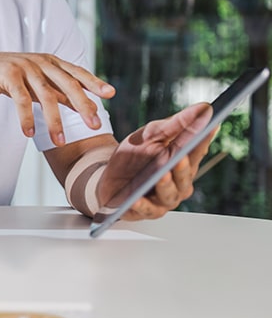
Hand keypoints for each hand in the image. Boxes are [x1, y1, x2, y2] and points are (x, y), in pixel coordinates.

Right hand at [0, 53, 115, 146]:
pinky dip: (26, 117)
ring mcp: (25, 67)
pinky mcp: (8, 75)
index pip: (78, 73)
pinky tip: (29, 133)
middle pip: (67, 84)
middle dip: (83, 105)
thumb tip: (87, 106)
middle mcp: (41, 62)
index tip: (111, 94)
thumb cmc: (11, 77)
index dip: (94, 83)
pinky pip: (21, 99)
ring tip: (60, 141)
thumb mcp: (39, 84)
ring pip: (46, 96)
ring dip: (54, 121)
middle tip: (95, 125)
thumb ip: (61, 92)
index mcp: (52, 62)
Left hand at [98, 103, 214, 220]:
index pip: (196, 149)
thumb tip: (203, 108)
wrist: (108, 176)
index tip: (210, 126)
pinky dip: (143, 205)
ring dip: (166, 185)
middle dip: (183, 167)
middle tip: (180, 158)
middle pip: (185, 175)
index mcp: (183, 160)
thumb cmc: (135, 155)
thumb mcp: (150, 135)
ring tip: (161, 176)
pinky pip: (148, 209)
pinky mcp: (148, 210)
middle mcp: (180, 182)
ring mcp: (165, 197)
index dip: (204, 139)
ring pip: (170, 194)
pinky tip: (137, 199)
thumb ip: (174, 124)